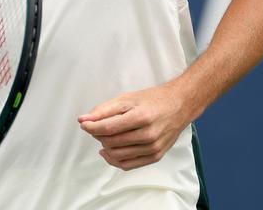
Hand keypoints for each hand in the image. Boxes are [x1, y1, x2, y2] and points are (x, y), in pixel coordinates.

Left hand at [77, 83, 194, 170]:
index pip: (108, 128)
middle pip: (112, 142)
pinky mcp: (155, 156)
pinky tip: (108, 152)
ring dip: (105, 147)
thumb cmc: (153, 100)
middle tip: (96, 127)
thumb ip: (104, 109)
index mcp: (141, 117)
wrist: (179, 106)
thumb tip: (83, 119)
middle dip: (98, 135)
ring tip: (104, 136)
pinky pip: (128, 165)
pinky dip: (114, 160)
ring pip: (117, 155)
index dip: (92, 127)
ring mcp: (153, 148)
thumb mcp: (127, 98)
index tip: (84, 123)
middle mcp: (149, 135)